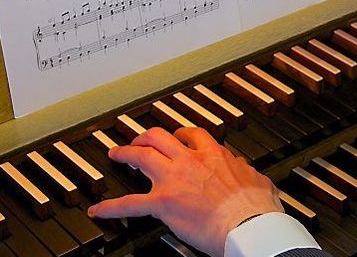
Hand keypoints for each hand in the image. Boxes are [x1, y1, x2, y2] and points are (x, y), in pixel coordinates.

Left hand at [87, 127, 282, 256]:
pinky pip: (130, 203)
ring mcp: (173, 179)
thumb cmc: (256, 207)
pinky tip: (98, 210)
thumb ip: (245, 171)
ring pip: (142, 156)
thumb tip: (244, 169)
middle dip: (146, 136)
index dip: (181, 134)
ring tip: (115, 155)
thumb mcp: (257, 179)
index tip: (177, 136)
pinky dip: (111, 207)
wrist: (249, 223)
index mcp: (214, 155)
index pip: (193, 135)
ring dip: (125, 153)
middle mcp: (190, 161)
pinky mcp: (163, 202)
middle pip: (160, 136)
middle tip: (139, 140)